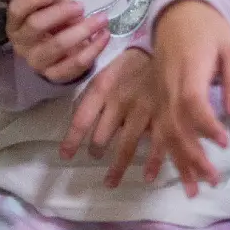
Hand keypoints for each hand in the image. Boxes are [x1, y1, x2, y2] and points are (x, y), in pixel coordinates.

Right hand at [6, 0, 107, 82]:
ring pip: (58, 45)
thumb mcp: (52, 0)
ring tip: (102, 19)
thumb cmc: (54, 16)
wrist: (59, 49)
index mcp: (16, 21)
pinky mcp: (53, 75)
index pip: (18, 9)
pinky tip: (105, 36)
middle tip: (82, 6)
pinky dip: (92, 50)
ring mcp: (36, 60)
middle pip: (36, 26)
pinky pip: (73, 65)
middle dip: (61, 13)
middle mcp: (21, 41)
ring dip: (83, 31)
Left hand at [60, 47, 164, 187]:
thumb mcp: (106, 73)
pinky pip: (156, 144)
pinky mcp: (163, 115)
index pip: (81, 119)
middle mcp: (118, 102)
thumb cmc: (130, 63)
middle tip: (95, 156)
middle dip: (96, 151)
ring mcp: (142, 110)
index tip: (65, 155)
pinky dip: (151, 163)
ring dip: (117, 168)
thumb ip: (95, 98)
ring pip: (126, 146)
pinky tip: (147, 177)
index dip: (72, 140)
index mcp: (102, 89)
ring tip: (109, 183)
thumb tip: (83, 124)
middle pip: (101, 137)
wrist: (165, 47)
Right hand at [152, 0, 229, 197]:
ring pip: (164, 133)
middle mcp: (168, 86)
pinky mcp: (155, 98)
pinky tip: (164, 175)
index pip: (193, 102)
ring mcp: (158, 93)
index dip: (207, 125)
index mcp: (188, 70)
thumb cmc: (210, 30)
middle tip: (213, 181)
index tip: (225, 142)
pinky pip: (155, 130)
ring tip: (193, 189)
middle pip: (176, 125)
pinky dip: (162, 154)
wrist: (179, 12)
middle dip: (193, 156)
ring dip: (178, 162)